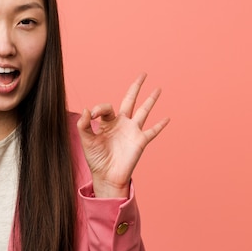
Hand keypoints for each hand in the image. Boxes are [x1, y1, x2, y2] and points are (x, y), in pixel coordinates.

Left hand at [76, 73, 169, 197]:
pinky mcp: (140, 141)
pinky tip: (167, 118)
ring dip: (151, 100)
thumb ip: (83, 125)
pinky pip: (153, 131)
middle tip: (143, 74)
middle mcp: (121, 123)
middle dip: (136, 87)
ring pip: (144, 111)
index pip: (107, 107)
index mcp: (107, 122)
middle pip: (130, 100)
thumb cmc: (96, 159)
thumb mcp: (86, 141)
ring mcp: (132, 131)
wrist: (106, 176)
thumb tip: (86, 110)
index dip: (100, 108)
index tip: (93, 114)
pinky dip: (160, 125)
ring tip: (158, 88)